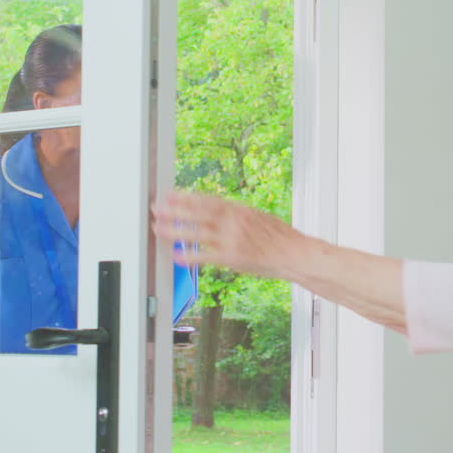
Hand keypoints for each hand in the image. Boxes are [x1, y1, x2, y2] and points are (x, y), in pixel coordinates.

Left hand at [152, 190, 303, 280]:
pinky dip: (190, 256)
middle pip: (198, 213)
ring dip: (176, 231)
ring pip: (197, 233)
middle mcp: (234, 222)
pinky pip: (206, 257)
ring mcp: (232, 239)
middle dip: (175, 210)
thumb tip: (217, 212)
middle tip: (156, 207)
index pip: (207, 200)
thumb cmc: (281, 238)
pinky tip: (176, 256)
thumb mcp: (258, 217)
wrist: (296, 254)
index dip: (186, 197)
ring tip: (158, 229)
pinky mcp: (233, 258)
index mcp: (239, 210)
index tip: (170, 194)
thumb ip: (236, 215)